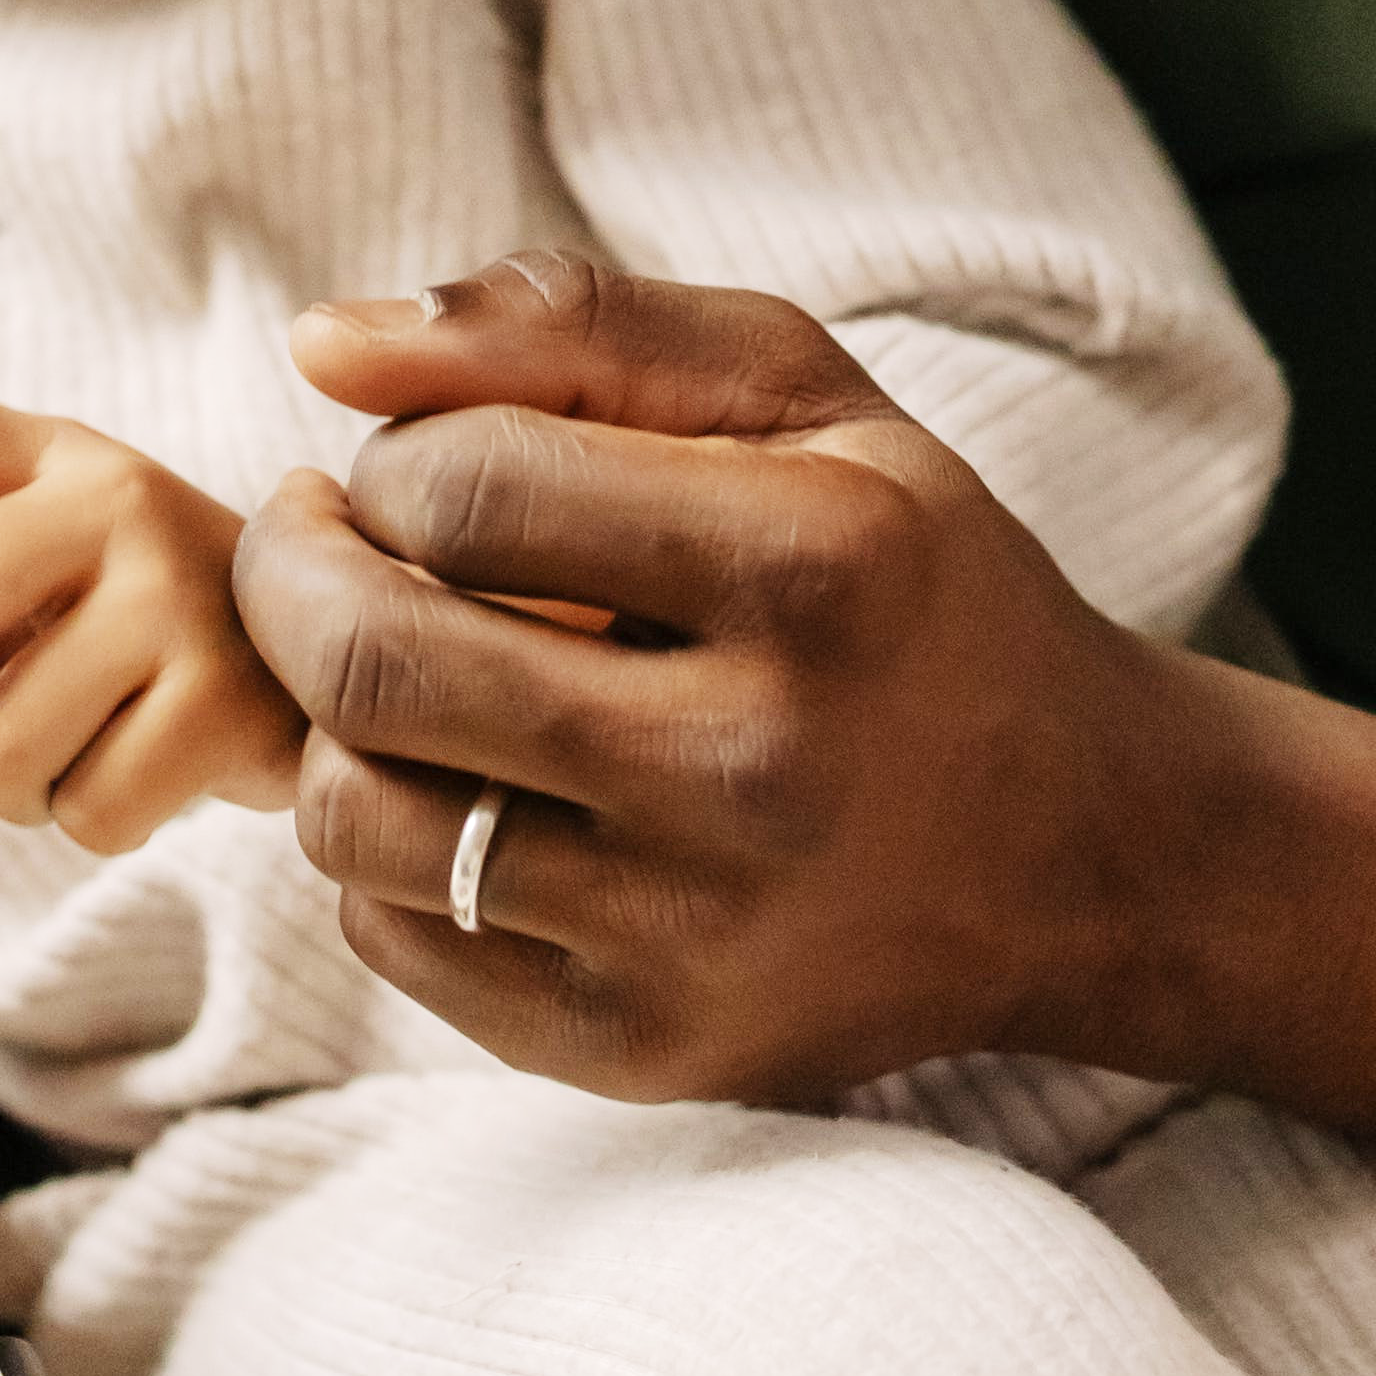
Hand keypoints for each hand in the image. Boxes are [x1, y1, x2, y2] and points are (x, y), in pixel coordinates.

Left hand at [0, 388, 302, 855]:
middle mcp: (116, 494)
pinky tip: (164, 772)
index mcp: (54, 455)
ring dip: (21, 789)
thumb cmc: (158, 641)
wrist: (359, 667)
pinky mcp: (230, 692)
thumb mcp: (64, 576)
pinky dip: (98, 824)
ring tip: (105, 740)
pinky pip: (87, 810)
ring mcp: (179, 588)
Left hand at [231, 251, 1281, 1103]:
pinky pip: (395, 939)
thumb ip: (566, 326)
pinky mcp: (647, 1049)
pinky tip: (475, 790)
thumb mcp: (802, 396)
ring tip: (400, 665)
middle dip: (292, 577)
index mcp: (818, 565)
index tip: (416, 467)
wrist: (1083, 848)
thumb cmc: (910, 582)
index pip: (461, 483)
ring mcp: (700, 931)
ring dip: (332, 723)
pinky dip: (390, 852)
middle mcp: (759, 763)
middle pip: (372, 661)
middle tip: (321, 540)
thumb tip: (317, 343)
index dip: (390, 458)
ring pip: (354, 817)